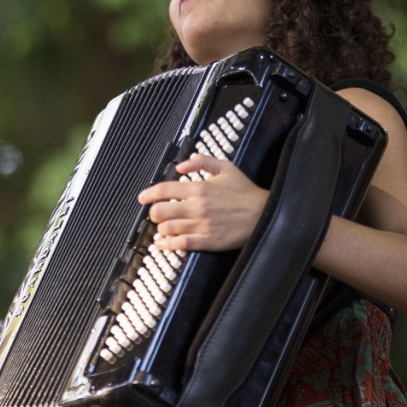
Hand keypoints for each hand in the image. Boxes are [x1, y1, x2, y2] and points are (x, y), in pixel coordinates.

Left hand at [137, 154, 267, 251]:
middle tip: (155, 214)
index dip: (148, 194)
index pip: (164, 190)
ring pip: (168, 228)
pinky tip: (162, 244)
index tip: (142, 198)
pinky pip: (181, 244)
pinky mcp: (208, 241)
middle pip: (160, 211)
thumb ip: (202, 161)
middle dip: (153, 213)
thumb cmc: (245, 192)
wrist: (264, 213)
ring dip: (160, 229)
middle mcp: (197, 207)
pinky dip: (167, 245)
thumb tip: (181, 165)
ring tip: (161, 228)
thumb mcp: (226, 167)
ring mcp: (202, 225)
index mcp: (199, 188)